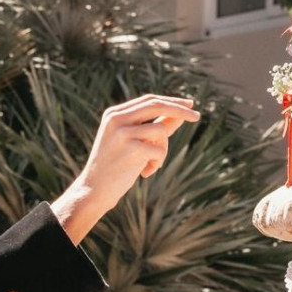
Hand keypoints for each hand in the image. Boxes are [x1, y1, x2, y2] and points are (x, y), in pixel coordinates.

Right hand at [51, 94, 199, 243]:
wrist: (94, 191)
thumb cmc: (115, 168)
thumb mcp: (134, 143)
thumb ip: (155, 127)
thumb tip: (179, 114)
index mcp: (114, 114)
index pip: (149, 100)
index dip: (171, 101)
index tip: (189, 104)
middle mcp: (116, 118)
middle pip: (157, 105)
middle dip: (180, 111)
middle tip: (197, 117)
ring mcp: (122, 132)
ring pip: (161, 131)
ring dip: (163, 150)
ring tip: (151, 165)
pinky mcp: (130, 148)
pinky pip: (159, 150)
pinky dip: (158, 163)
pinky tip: (144, 173)